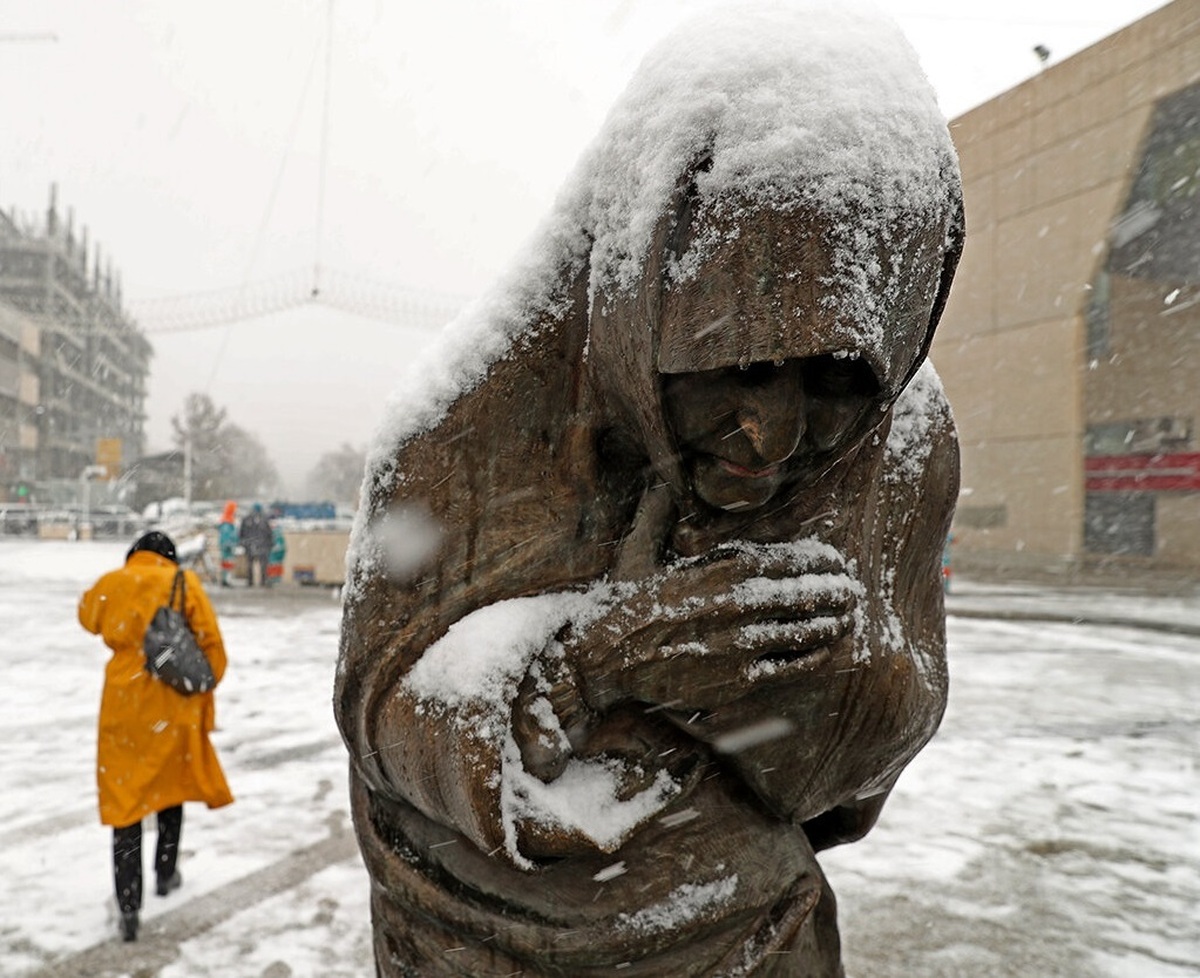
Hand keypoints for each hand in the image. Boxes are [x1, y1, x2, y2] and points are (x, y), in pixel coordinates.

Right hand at [569, 538, 860, 711]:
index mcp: (720, 571)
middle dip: (835, 591)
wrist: (603, 659)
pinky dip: (815, 654)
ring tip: (848, 616)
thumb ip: (657, 512)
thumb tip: (661, 478)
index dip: (818, 561)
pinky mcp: (739, 680)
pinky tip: (826, 647)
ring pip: (806, 630)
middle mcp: (737, 605)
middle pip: (806, 595)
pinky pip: (791, 666)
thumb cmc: (622, 604)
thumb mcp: (636, 550)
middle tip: (851, 589)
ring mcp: (742, 645)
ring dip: (833, 622)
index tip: (834, 561)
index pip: (788, 561)